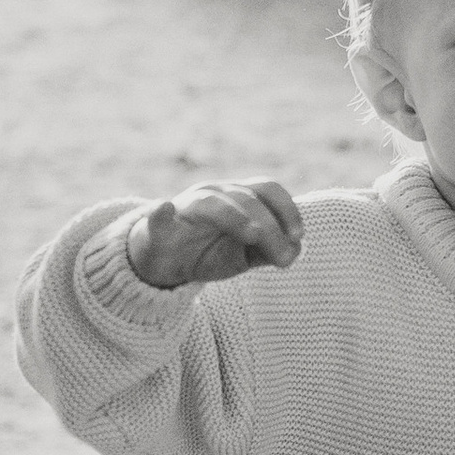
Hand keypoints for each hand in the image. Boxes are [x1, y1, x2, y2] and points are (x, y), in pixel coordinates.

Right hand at [125, 178, 304, 290]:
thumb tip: (295, 250)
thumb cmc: (207, 253)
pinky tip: (163, 209)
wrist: (164, 264)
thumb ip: (268, 252)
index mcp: (236, 196)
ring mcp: (184, 207)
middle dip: (270, 227)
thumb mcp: (243, 256)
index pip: (266, 189)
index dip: (286, 209)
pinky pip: (155, 217)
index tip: (298, 235)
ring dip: (235, 217)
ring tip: (253, 236)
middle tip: (283, 257)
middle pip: (246, 198)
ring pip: (212, 204)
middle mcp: (213, 193)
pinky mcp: (156, 227)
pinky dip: (159, 213)